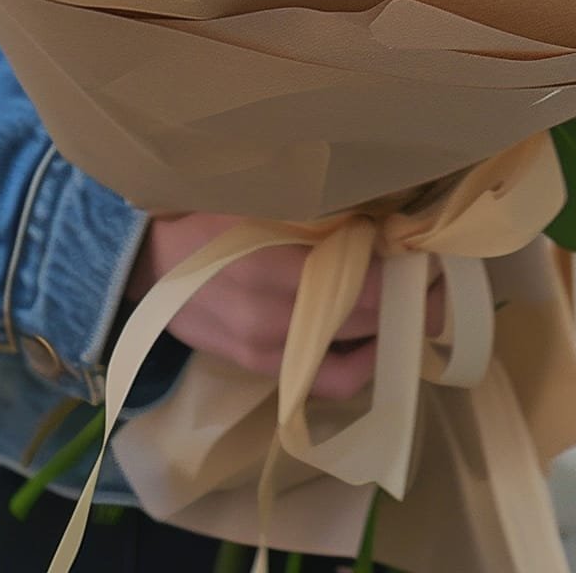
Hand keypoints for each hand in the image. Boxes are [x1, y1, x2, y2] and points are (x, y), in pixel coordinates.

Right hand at [128, 213, 443, 402]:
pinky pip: (324, 379)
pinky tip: (372, 336)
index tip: (429, 253)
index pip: (360, 283)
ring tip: (410, 305)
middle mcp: (271, 318)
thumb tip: (378, 212)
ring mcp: (265, 351)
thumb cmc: (202, 212)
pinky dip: (356, 360)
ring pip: (350, 355)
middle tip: (434, 278)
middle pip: (362, 320)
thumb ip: (314, 208)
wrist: (142, 258)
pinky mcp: (258, 368)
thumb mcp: (255, 197)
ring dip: (385, 331)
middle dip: (404, 300)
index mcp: (271, 266)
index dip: (402, 271)